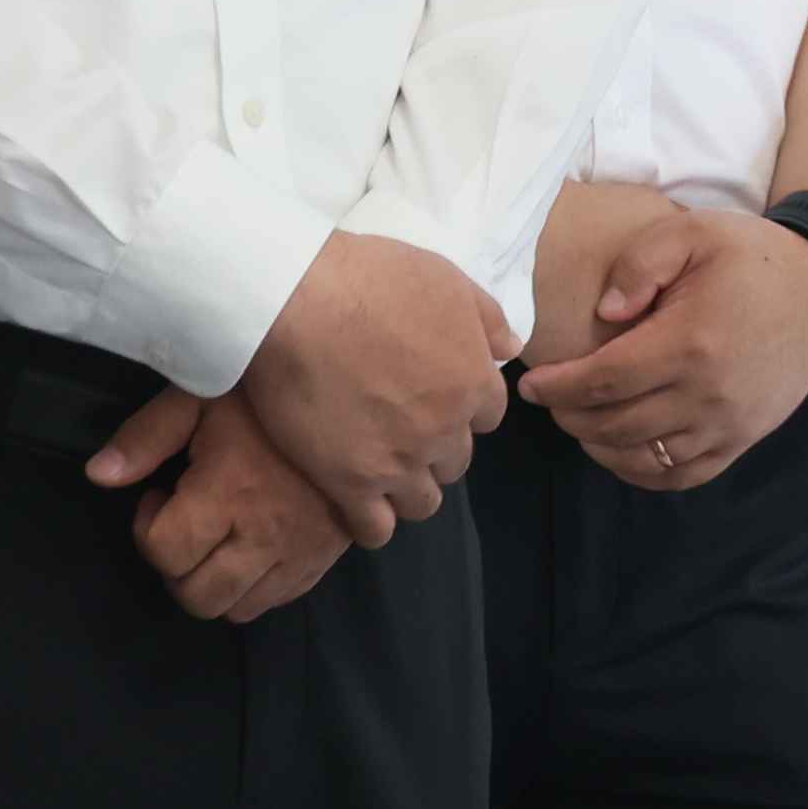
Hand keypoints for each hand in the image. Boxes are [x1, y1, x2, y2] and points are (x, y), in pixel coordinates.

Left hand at [87, 387, 351, 621]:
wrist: (355, 392)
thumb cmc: (268, 391)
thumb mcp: (202, 393)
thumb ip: (147, 435)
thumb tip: (97, 476)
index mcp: (228, 492)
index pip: (165, 551)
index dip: (147, 528)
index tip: (159, 496)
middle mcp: (263, 535)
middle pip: (198, 597)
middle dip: (177, 567)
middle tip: (185, 525)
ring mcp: (299, 552)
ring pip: (237, 609)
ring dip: (215, 582)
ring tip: (217, 537)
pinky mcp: (324, 558)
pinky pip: (278, 601)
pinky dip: (255, 586)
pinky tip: (252, 544)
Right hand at [237, 230, 517, 541]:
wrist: (297, 301)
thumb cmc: (372, 278)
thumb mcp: (447, 280)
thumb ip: (487, 318)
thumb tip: (511, 349)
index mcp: (472, 382)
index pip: (488, 416)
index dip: (463, 407)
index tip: (437, 398)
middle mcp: (444, 429)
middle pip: (456, 460)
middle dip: (437, 446)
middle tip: (402, 429)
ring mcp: (399, 462)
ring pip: (424, 502)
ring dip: (409, 488)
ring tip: (381, 469)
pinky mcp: (351, 485)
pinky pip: (377, 530)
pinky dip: (373, 522)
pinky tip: (358, 503)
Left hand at [513, 204, 807, 490]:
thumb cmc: (751, 257)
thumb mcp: (692, 233)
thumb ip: (639, 264)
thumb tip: (605, 315)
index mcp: (689, 342)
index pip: (604, 381)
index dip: (558, 388)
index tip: (532, 384)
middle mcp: (707, 394)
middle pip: (615, 425)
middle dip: (570, 416)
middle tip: (553, 399)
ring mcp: (727, 424)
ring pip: (642, 458)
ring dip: (599, 445)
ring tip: (582, 420)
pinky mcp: (742, 440)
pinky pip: (680, 475)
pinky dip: (641, 470)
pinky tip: (621, 449)